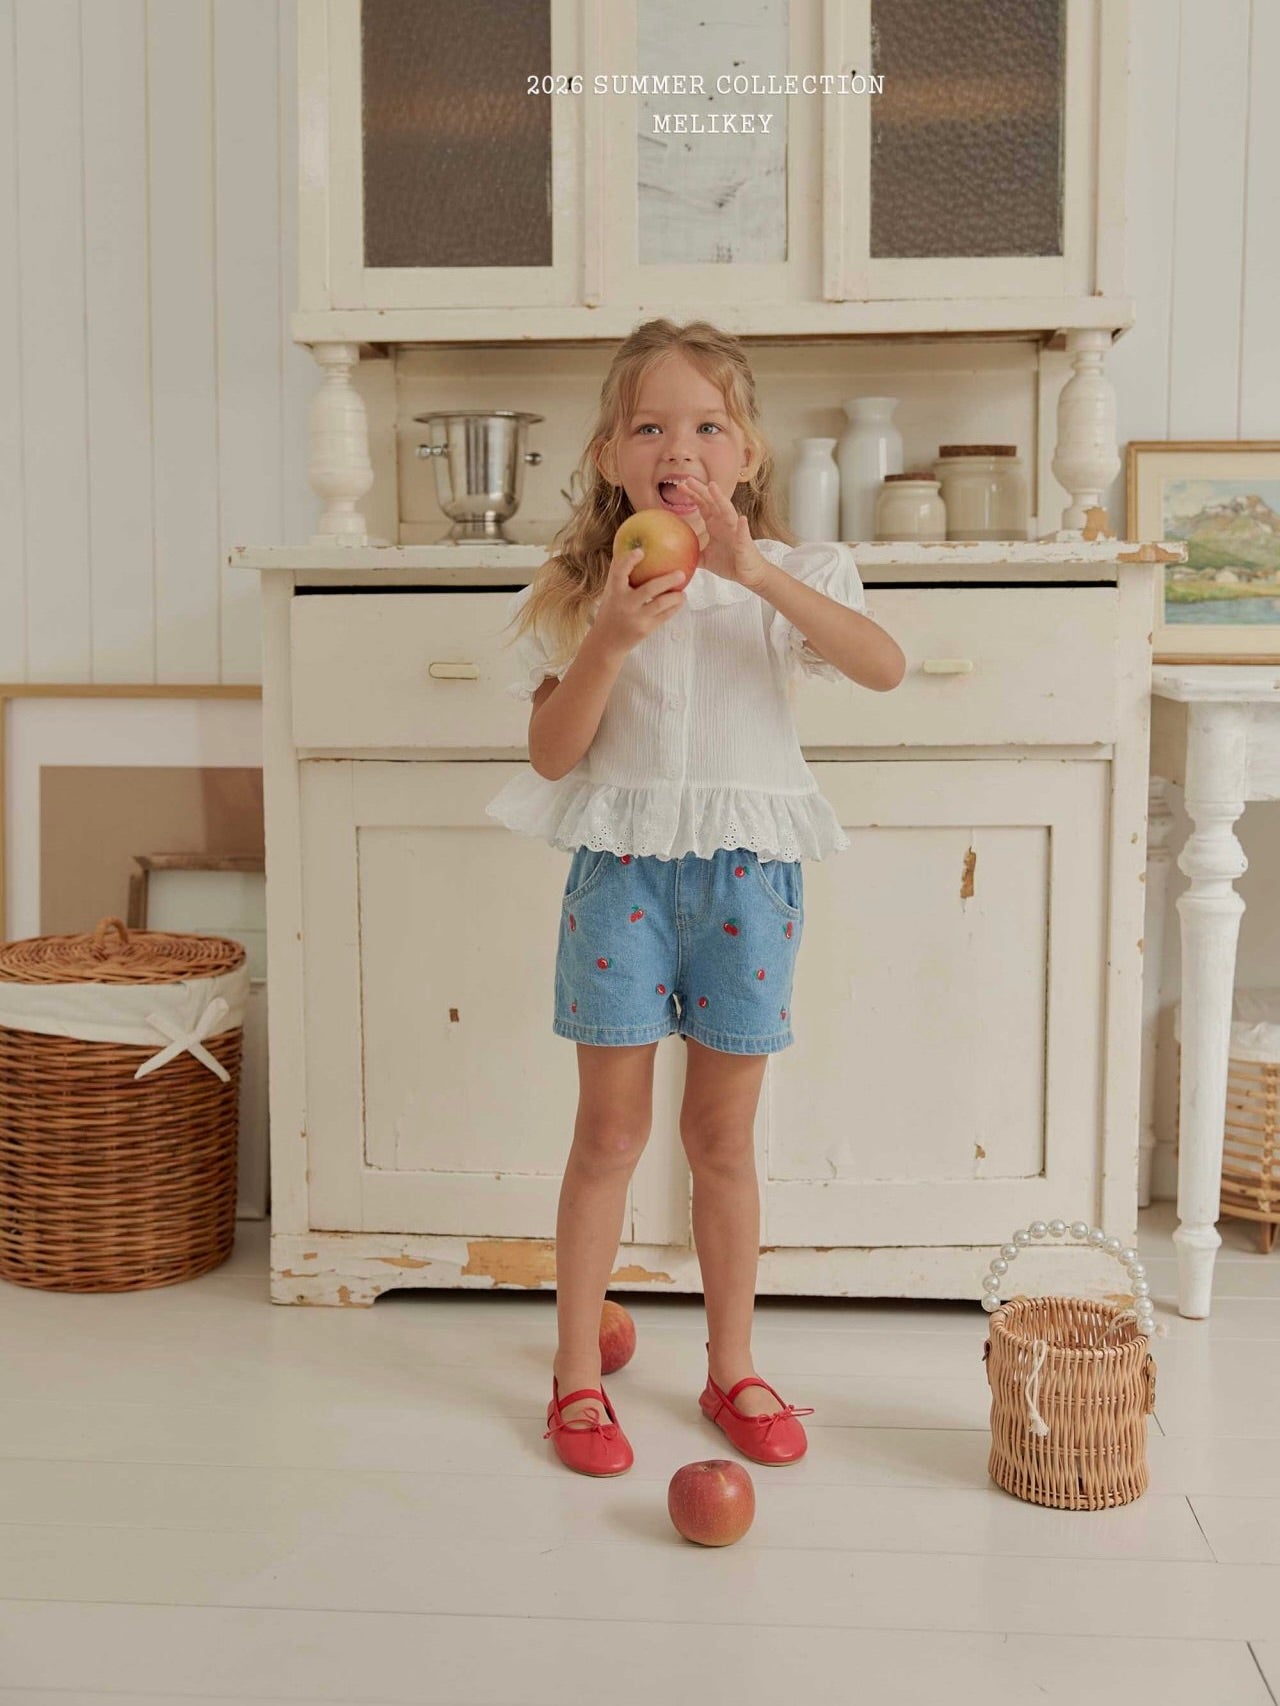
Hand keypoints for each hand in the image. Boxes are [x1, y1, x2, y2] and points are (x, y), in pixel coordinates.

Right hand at [588, 543, 686, 657]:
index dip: (629, 561)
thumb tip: (628, 548)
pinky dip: (674, 608)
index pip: (620, 573)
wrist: (606, 643)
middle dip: (667, 580)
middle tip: (681, 573)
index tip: (641, 551)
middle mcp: (625, 604)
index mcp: (614, 592)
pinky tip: (679, 601)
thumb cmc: (610, 612)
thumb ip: (617, 574)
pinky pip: (664, 617)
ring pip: (661, 604)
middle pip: (649, 589)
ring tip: (683, 592)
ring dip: (675, 596)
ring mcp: (636, 618)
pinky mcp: (645, 630)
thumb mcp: (609, 593)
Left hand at [667, 475, 769, 589]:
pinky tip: (741, 519)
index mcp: (715, 524)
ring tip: (713, 487)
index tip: (680, 486)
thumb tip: (674, 555)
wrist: (749, 575)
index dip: (693, 495)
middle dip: (701, 490)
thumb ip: (692, 553)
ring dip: (720, 499)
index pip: (703, 505)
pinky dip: (742, 527)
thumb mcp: (705, 559)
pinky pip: (743, 534)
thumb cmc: (730, 563)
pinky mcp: (745, 543)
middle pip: (712, 502)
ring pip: (728, 511)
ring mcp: (736, 531)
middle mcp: (725, 523)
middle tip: (688, 479)